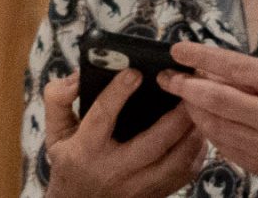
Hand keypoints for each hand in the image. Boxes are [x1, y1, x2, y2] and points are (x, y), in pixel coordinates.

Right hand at [40, 69, 207, 197]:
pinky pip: (185, 173)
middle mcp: (114, 171)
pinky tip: (200, 129)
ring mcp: (138, 187)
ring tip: (201, 104)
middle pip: (153, 143)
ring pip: (176, 160)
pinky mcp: (156, 194)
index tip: (135, 72)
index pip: (102, 118)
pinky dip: (197, 149)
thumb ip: (59, 100)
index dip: (118, 93)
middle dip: (176, 114)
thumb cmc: (71, 163)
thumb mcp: (56, 133)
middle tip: (189, 86)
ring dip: (194, 131)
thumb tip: (76, 77)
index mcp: (86, 151)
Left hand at [161, 42, 257, 197]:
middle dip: (187, 87)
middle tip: (167, 77)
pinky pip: (222, 143)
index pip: (239, 68)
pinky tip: (204, 117)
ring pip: (214, 124)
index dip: (205, 58)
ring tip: (184, 95)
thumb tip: (215, 70)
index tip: (180, 49)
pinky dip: (209, 127)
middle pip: (219, 99)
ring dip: (194, 108)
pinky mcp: (257, 166)